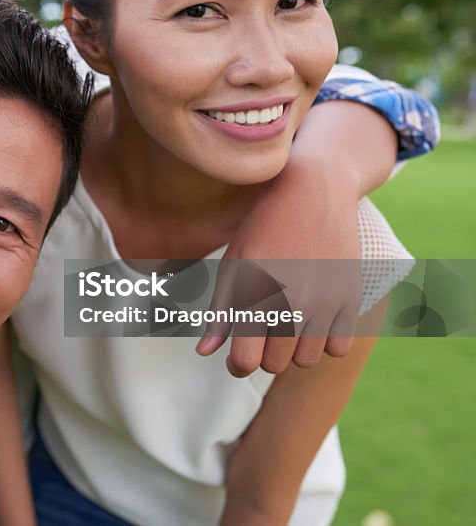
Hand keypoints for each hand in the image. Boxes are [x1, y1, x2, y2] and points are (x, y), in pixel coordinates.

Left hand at [197, 155, 361, 376]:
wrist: (313, 191)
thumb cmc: (263, 228)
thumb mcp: (234, 263)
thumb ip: (221, 311)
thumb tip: (205, 353)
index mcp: (255, 293)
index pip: (246, 361)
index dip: (238, 365)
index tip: (238, 356)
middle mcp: (292, 301)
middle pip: (276, 365)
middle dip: (265, 355)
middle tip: (262, 331)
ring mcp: (326, 301)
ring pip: (307, 360)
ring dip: (294, 350)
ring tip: (286, 322)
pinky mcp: (351, 297)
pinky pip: (339, 348)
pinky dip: (325, 342)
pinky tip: (313, 320)